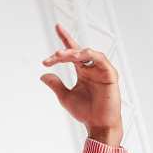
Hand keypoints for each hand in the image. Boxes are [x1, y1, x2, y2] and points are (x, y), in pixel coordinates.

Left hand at [40, 23, 123, 145]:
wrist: (98, 125)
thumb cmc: (85, 112)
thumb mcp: (65, 97)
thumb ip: (56, 85)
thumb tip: (42, 75)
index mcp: (83, 71)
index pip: (73, 52)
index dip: (66, 38)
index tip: (57, 27)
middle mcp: (92, 68)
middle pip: (77, 52)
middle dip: (64, 52)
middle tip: (52, 57)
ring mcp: (102, 70)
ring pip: (88, 54)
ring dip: (74, 53)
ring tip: (61, 56)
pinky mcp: (110, 75)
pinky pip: (101, 60)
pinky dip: (91, 55)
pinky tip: (80, 56)